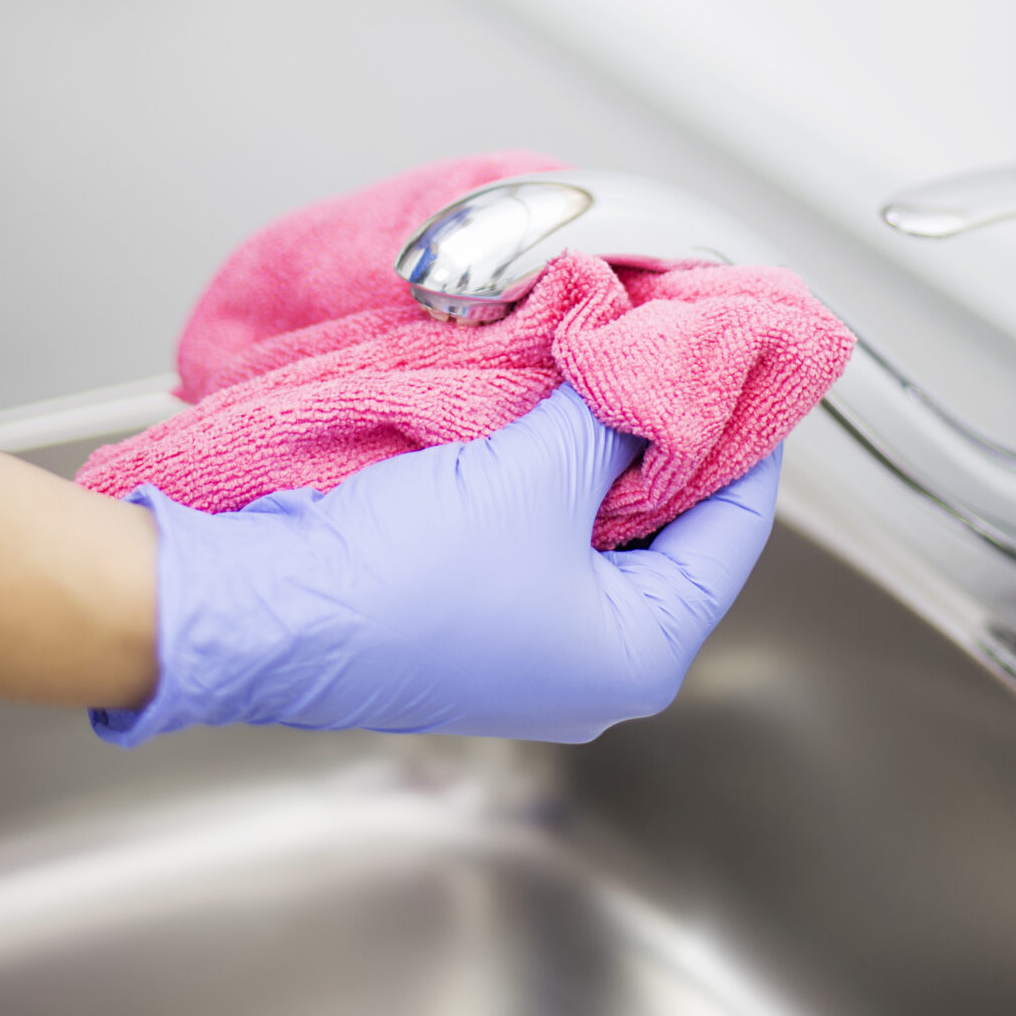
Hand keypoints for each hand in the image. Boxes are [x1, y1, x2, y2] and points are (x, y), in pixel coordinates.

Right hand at [94, 386, 782, 744]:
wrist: (270, 610)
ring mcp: (531, 648)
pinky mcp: (473, 619)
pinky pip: (540, 533)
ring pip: (599, 525)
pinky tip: (543, 405)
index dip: (745, 434)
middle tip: (669, 348)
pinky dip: (547, 471)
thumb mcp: (537, 472)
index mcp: (641, 654)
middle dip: (664, 433)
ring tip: (610, 360)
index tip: (742, 360)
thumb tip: (652, 363)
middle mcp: (596, 667)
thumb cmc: (405, 578)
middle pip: (670, 528)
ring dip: (598, 446)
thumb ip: (611, 413)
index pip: (735, 527)